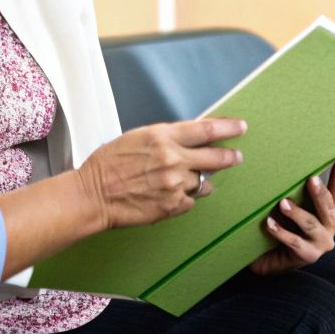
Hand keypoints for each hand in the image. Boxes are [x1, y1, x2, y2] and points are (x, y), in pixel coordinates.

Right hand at [78, 118, 244, 229]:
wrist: (94, 195)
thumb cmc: (109, 164)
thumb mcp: (138, 138)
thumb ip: (166, 138)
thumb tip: (189, 140)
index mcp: (163, 137)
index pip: (207, 130)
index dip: (228, 128)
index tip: (240, 127)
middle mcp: (174, 159)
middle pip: (216, 157)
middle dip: (230, 157)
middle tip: (236, 156)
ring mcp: (175, 184)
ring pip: (203, 181)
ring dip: (201, 180)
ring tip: (189, 180)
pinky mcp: (173, 205)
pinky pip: (190, 200)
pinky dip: (185, 197)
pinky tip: (171, 195)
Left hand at [251, 155, 334, 275]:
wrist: (273, 260)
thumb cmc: (286, 227)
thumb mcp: (298, 206)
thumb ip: (306, 192)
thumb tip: (307, 167)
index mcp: (331, 212)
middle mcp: (331, 227)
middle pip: (328, 207)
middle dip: (320, 193)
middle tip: (311, 179)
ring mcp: (322, 243)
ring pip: (311, 224)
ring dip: (296, 213)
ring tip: (283, 203)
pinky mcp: (308, 256)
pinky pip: (294, 242)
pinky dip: (281, 232)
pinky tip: (269, 224)